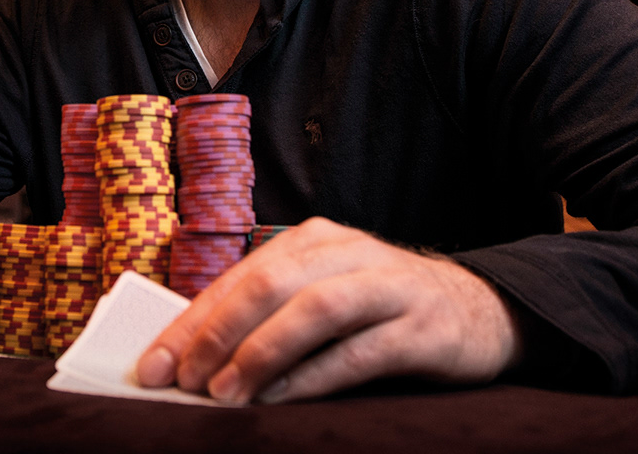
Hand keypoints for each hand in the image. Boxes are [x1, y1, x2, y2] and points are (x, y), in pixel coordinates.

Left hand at [135, 217, 521, 403]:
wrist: (483, 311)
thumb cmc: (383, 309)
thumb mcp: (326, 293)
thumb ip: (272, 315)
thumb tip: (198, 359)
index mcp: (316, 240)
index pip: (240, 275)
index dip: (191, 319)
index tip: (154, 363)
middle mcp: (349, 252)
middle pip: (270, 282)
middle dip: (217, 332)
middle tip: (182, 379)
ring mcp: (389, 287)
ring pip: (314, 309)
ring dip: (262, 352)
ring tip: (226, 393)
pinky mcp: (421, 327)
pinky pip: (358, 351)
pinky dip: (313, 376)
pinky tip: (280, 398)